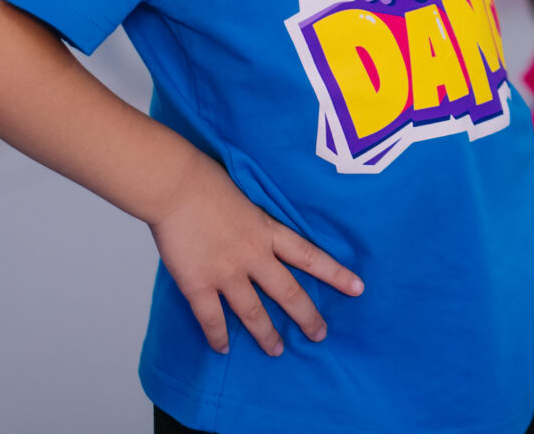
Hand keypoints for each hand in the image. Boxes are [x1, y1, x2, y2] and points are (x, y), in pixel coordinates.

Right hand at [148, 159, 360, 356]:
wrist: (176, 185)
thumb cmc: (206, 182)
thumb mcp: (247, 199)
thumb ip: (256, 224)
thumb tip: (260, 237)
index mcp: (267, 231)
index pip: (310, 256)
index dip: (335, 274)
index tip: (358, 288)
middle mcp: (253, 255)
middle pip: (288, 291)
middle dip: (307, 316)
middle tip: (320, 335)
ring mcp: (226, 272)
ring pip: (254, 312)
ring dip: (266, 334)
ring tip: (276, 351)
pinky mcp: (198, 284)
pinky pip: (212, 318)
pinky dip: (218, 336)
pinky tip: (223, 348)